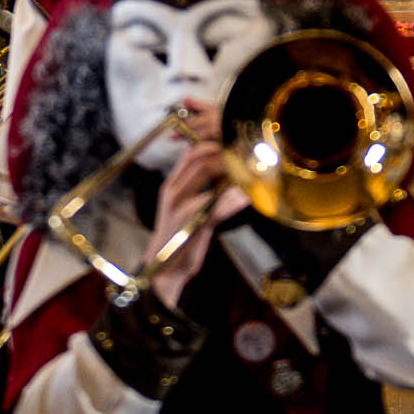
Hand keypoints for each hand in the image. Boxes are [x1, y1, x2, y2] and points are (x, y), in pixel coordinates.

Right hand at [146, 138, 247, 308]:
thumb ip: (192, 188)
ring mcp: (183, 208)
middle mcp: (173, 193)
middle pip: (198, 159)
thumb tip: (216, 170)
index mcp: (170, 187)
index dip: (209, 143)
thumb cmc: (177, 238)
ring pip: (207, 175)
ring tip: (249, 168)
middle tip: (243, 153)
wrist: (164, 270)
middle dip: (222, 152)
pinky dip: (236, 201)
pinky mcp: (196, 224)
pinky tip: (248, 197)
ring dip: (231, 170)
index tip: (230, 143)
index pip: (188, 154)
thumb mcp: (179, 208)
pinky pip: (218, 206)